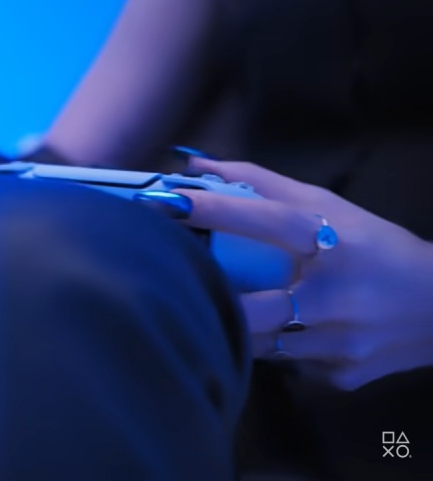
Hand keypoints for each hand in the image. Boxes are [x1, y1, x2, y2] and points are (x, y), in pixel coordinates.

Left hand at [176, 157, 432, 390]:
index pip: (266, 221)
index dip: (213, 210)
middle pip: (249, 306)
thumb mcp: (329, 206)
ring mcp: (337, 344)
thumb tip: (192, 163)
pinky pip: (283, 363)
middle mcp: (335, 297)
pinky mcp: (339, 377)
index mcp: (334, 243)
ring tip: (237, 303)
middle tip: (188, 282)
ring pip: (257, 341)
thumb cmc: (377, 248)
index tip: (164, 201)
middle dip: (212, 297)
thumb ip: (259, 183)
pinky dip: (274, 345)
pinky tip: (284, 332)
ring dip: (238, 322)